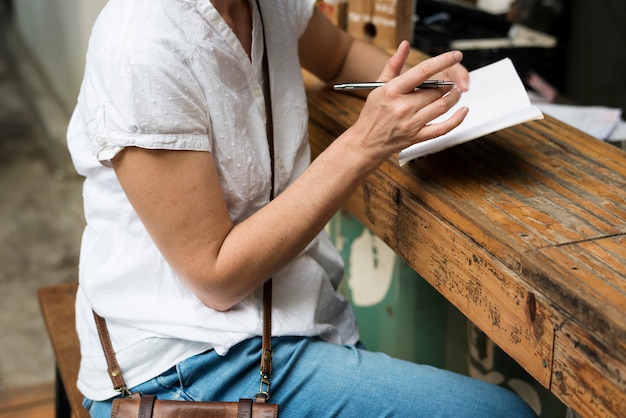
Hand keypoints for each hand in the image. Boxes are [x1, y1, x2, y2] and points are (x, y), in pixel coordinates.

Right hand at [349, 49, 468, 164]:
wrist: (366, 142)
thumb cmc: (373, 113)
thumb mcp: (379, 86)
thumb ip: (393, 64)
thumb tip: (404, 45)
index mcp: (393, 91)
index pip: (423, 71)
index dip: (442, 61)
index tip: (456, 55)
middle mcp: (403, 107)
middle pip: (436, 90)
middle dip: (447, 83)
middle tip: (449, 81)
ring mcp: (411, 123)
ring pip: (442, 106)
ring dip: (454, 97)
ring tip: (454, 92)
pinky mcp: (417, 137)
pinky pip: (443, 128)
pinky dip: (457, 119)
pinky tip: (463, 110)